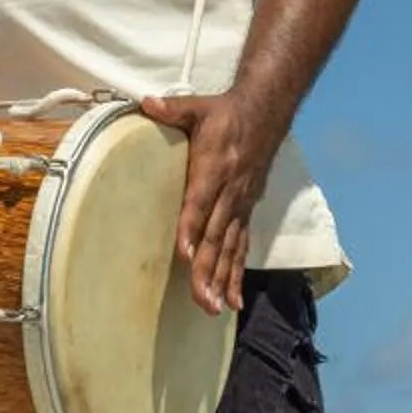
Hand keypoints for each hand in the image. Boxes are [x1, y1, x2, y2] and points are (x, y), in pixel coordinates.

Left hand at [138, 90, 282, 316]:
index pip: (201, 203)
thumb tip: (145, 103)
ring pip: (230, 249)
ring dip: (222, 280)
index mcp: (215, 168)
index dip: (192, 228)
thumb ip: (172, 108)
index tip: (184, 254)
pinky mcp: (246, 212)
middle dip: (207, 270)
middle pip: (216, 236)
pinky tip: (233, 301)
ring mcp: (240, 205)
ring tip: (213, 308)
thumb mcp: (198, 106)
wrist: (266, 113)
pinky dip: (236, 275)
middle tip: (199, 300)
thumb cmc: (225, 113)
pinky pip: (242, 248)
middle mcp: (230, 193)